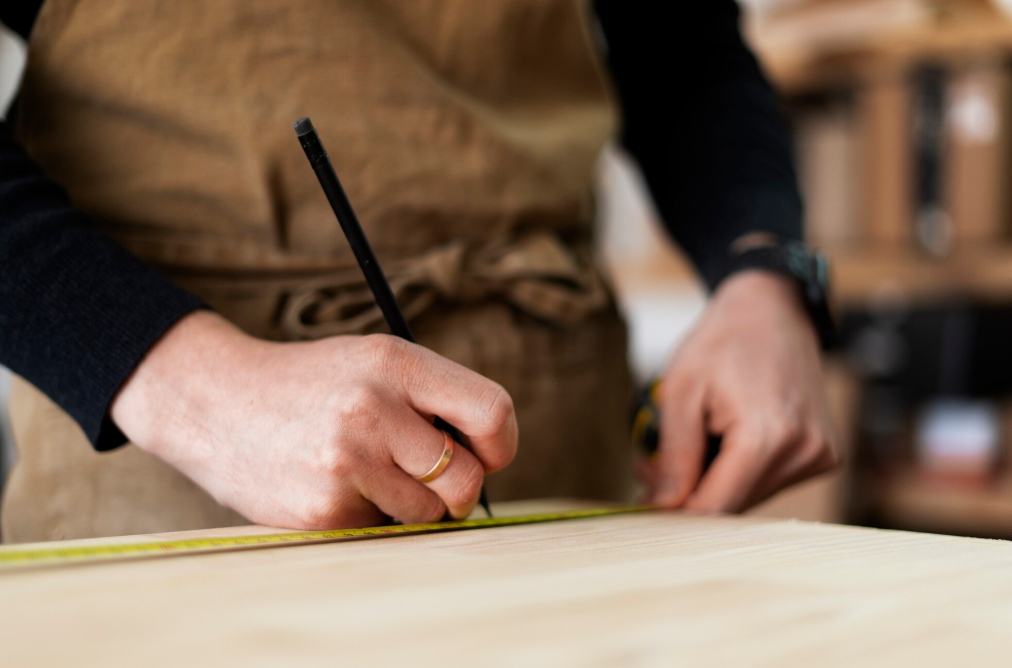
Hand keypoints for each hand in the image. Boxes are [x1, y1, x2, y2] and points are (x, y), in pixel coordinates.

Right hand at [111, 311, 517, 527]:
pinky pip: (380, 530)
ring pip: (428, 513)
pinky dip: (368, 517)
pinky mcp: (324, 508)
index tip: (488, 455)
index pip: (491, 411)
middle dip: (459, 491)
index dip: (500, 445)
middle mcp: (374, 407)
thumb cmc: (311, 387)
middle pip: (467, 478)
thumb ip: (433, 400)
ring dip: (410, 506)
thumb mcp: (373, 364)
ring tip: (368, 473)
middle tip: (433, 482)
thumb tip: (493, 461)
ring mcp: (347, 460)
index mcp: (395, 362)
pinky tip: (333, 486)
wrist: (215, 402)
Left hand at [641, 271, 837, 512]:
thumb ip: (674, 456)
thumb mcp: (681, 391)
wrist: (772, 308)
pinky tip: (719, 441)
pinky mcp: (823, 455)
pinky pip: (767, 481)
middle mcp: (805, 452)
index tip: (642, 504)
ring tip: (686, 443)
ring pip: (749, 498)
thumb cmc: (723, 340)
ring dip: (711, 483)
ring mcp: (820, 455)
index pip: (716, 508)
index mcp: (769, 437)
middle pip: (733, 507)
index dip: (674, 513)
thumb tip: (662, 507)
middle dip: (687, 494)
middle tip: (649, 467)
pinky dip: (736, 472)